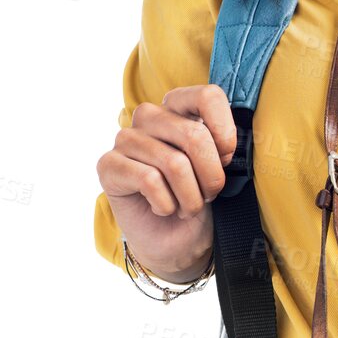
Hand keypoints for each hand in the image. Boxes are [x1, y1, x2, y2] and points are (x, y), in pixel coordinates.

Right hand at [96, 84, 237, 276]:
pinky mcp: (108, 165)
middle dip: (211, 177)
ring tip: (188, 207)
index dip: (225, 132)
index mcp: (179, 107)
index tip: (227, 159)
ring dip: (191, 198)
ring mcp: (126, 138)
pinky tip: (164, 209)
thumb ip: (223, 145)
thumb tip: (228, 145)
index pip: (207, 96)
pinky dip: (166, 204)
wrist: (177, 241)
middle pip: (194, 135)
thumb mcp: (221, 167)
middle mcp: (150, 116)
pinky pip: (149, 180)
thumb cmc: (199, 198)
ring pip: (174, 163)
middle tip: (209, 195)